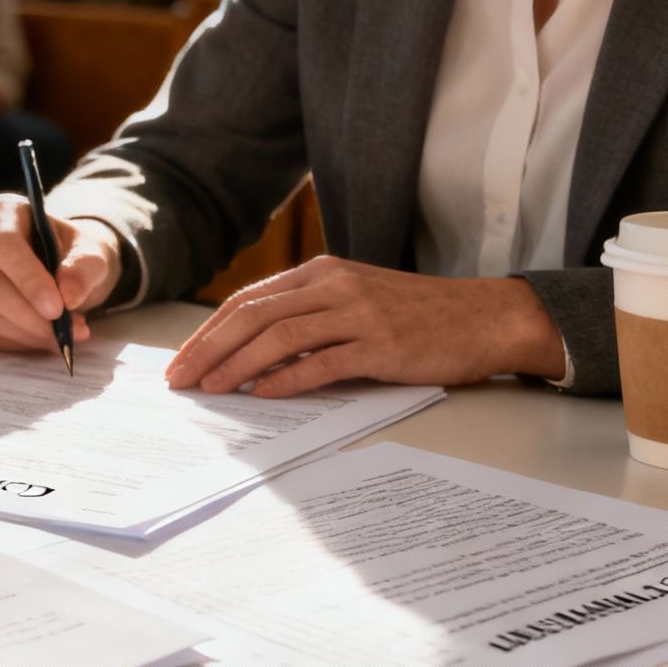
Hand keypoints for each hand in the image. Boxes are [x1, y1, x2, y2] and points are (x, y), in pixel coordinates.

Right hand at [0, 193, 122, 351]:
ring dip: (25, 333)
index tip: (57, 309)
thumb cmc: (72, 255)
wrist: (61, 271)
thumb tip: (69, 295)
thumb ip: (85, 269)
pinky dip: (14, 344)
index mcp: (1, 212)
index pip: (3, 245)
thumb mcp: (92, 254)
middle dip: (28, 316)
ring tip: (63, 336)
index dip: (27, 280)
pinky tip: (40, 340)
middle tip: (66, 333)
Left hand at [163, 257, 567, 397]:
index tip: (183, 359)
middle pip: (254, 315)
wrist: (486, 317)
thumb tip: (253, 355)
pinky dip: (289, 378)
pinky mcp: (383, 344)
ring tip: (211, 389)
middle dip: (210, 349)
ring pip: (281, 336)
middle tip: (181, 379)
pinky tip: (264, 394)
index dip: (210, 331)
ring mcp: (359, 313)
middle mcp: (335, 286)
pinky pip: (324, 361)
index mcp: (321, 272)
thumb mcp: (355, 299)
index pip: (248, 300)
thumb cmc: (418, 314)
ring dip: (238, 365)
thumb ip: (308, 316)